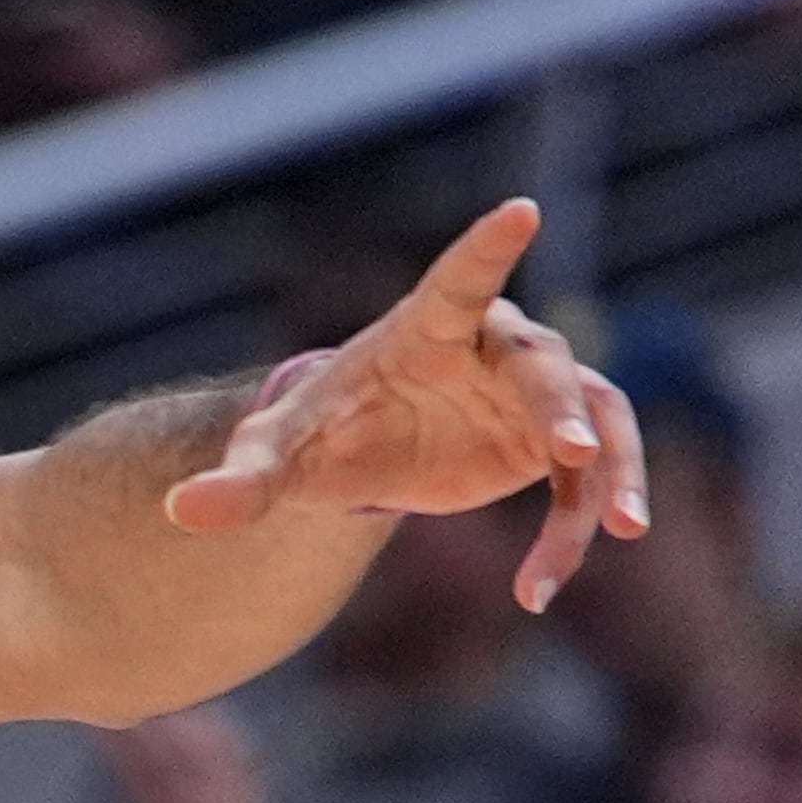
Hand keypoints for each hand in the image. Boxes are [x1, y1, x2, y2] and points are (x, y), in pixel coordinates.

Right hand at [83, 706, 294, 802]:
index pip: (138, 769)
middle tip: (113, 688)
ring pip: (209, 747)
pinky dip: (216, 736)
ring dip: (179, 719)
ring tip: (152, 696)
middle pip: (173, 747)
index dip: (112, 738)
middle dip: (142, 717)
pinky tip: (202, 720)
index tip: (87, 711)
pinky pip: (237, 762)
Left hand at [162, 199, 647, 610]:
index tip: (521, 210)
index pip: (457, 280)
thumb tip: (180, 511)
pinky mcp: (549, 445)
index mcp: (421, 330)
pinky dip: (571, 535)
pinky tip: (536, 593)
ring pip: (597, 418)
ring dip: (613, 473)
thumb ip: (239, 483)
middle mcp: (489, 349)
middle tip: (578, 455)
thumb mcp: (273, 458)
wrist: (351, 458)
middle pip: (542, 364)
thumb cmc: (313, 432)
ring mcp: (529, 394)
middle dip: (561, 408)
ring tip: (620, 531)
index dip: (486, 248)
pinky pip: (584, 485)